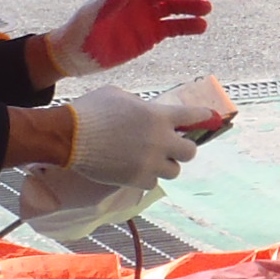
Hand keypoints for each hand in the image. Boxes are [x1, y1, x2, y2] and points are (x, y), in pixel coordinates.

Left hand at [50, 0, 212, 75]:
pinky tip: (201, 27)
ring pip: (173, 8)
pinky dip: (187, 27)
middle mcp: (138, 2)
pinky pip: (173, 28)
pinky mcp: (150, 35)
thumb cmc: (79, 33)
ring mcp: (146, 18)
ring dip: (190, 7)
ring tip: (207, 8)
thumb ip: (108, 4)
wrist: (75, 55)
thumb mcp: (90, 18)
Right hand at [65, 84, 202, 187]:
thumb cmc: (91, 110)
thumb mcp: (120, 96)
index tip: (210, 118)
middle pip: (190, 152)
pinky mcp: (136, 180)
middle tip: (171, 146)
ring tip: (151, 159)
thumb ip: (141, 105)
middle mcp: (161, 141)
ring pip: (174, 171)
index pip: (194, 115)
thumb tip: (147, 112)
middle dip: (182, 148)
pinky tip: (135, 169)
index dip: (204, 117)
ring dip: (165, 165)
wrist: (69, 136)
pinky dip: (147, 177)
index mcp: (159, 116)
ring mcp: (150, 162)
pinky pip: (152, 182)